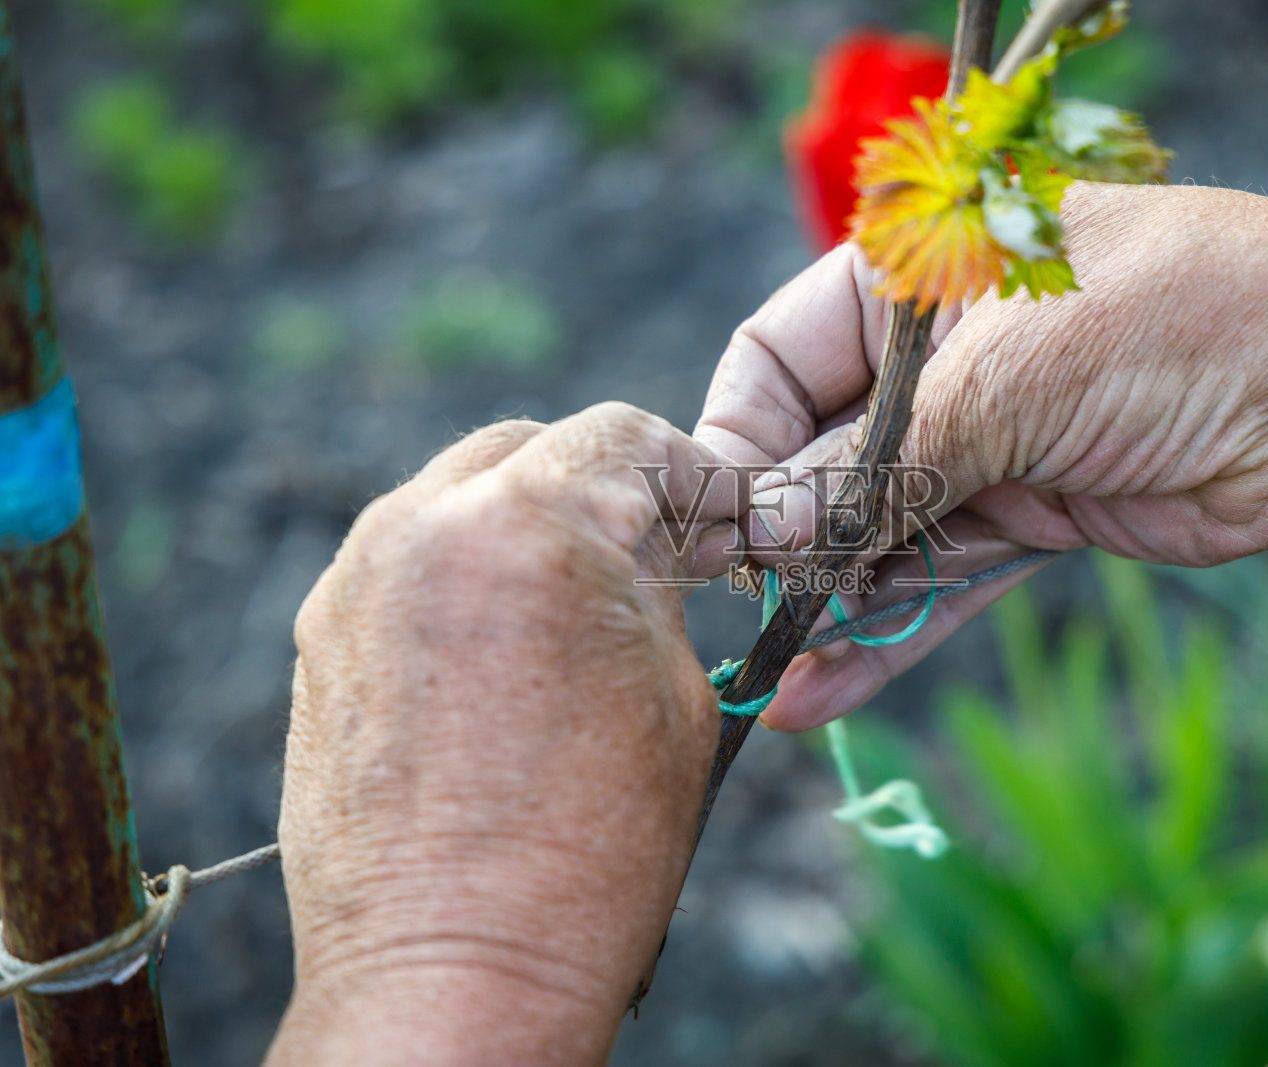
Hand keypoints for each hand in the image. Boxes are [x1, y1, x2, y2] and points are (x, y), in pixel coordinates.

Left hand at [268, 404, 746, 1065]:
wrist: (455, 967)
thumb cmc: (591, 850)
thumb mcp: (675, 690)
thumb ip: (657, 582)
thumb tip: (660, 541)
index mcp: (533, 524)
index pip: (623, 434)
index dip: (689, 473)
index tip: (716, 522)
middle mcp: (428, 525)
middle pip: (533, 450)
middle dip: (602, 490)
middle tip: (654, 556)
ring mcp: (360, 576)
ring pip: (461, 498)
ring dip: (528, 527)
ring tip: (577, 605)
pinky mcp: (322, 633)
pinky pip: (409, 562)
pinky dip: (465, 575)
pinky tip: (505, 649)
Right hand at [698, 181, 1267, 727]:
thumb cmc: (1167, 325)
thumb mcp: (999, 381)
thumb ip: (872, 467)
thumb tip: (757, 532)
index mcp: (917, 275)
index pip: (781, 354)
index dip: (740, 437)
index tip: (716, 522)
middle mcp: (945, 358)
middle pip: (824, 452)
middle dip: (784, 536)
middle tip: (743, 616)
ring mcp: (991, 438)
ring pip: (879, 528)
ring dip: (830, 601)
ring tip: (769, 675)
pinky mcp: (1034, 513)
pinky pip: (940, 577)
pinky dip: (890, 629)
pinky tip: (826, 692)